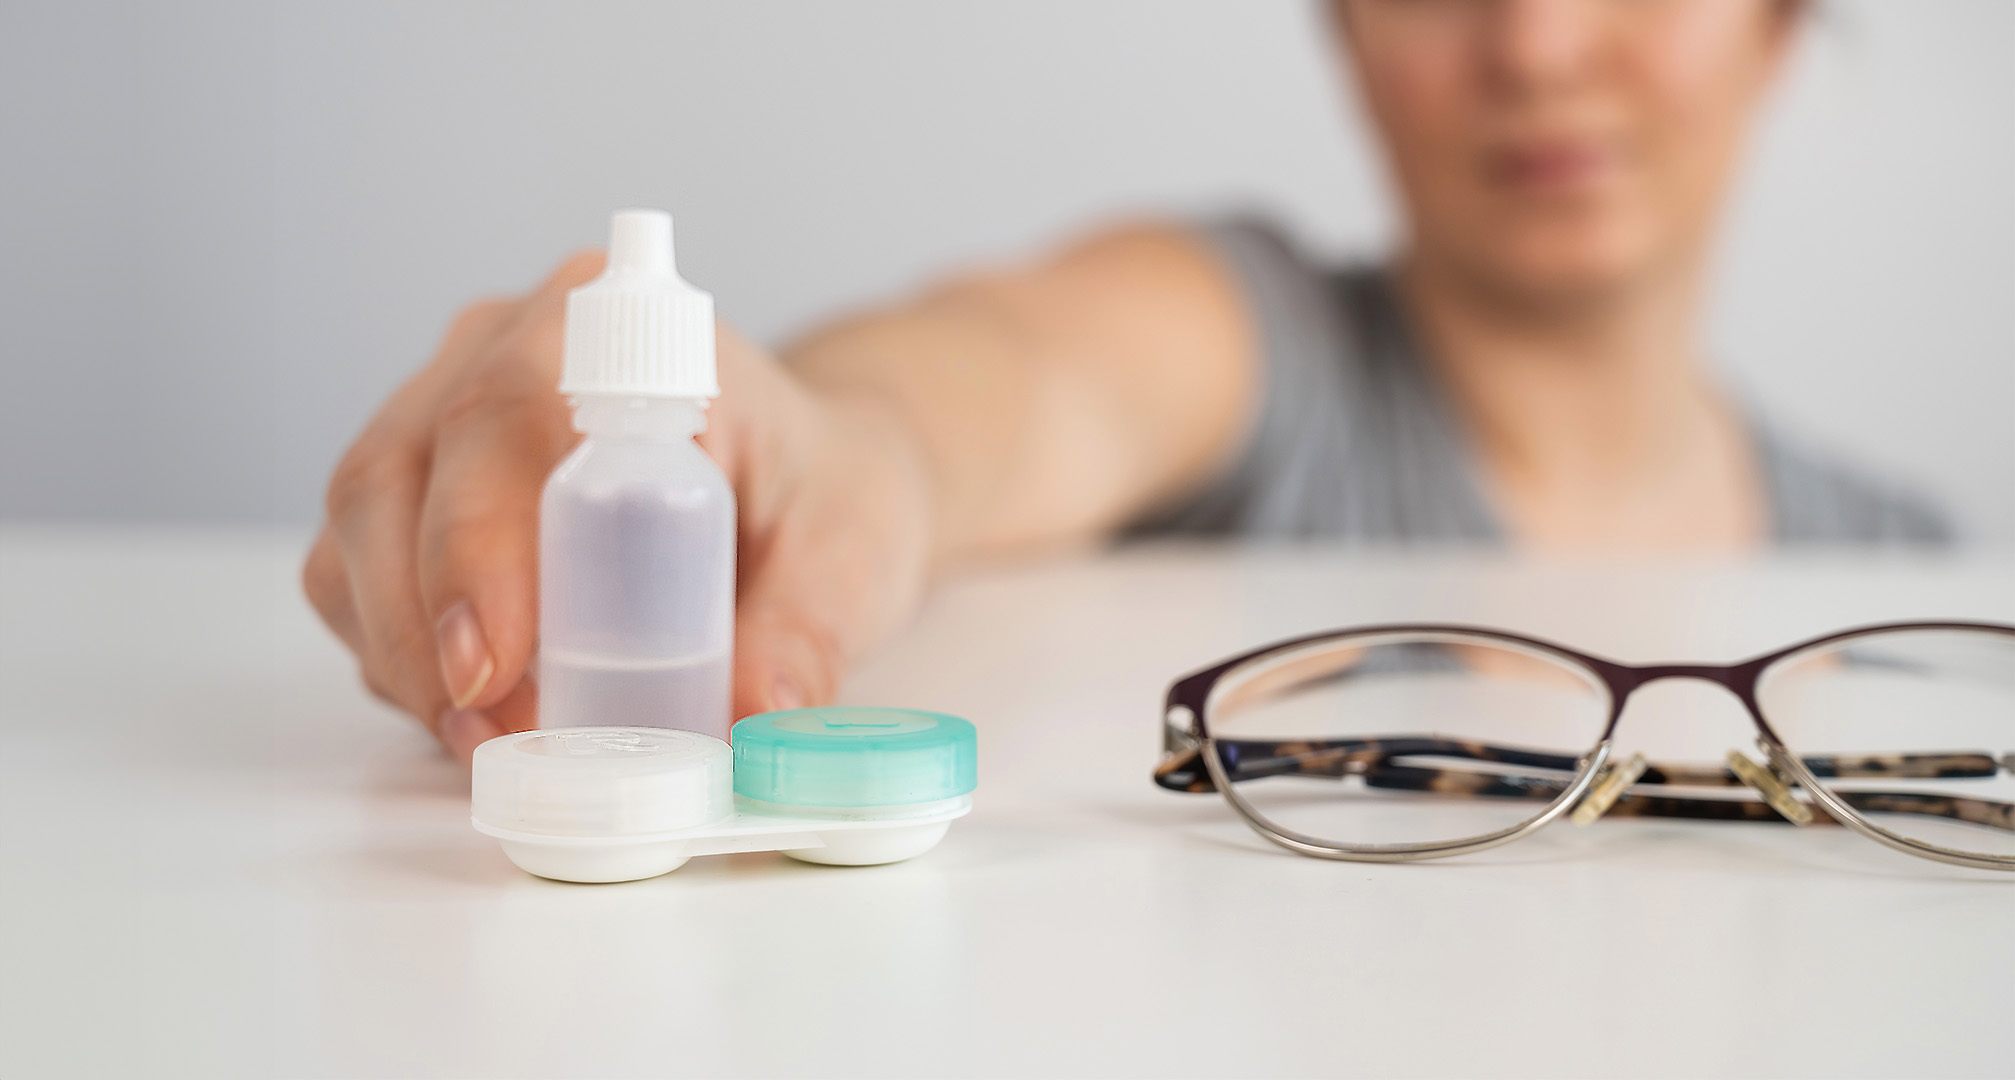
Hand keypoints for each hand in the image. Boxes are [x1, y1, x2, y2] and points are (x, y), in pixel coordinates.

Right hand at [302, 253, 935, 762]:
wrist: (809, 490)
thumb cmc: (825, 497)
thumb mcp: (852, 555)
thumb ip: (808, 633)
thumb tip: (756, 718)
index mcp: (622, 334)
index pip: (504, 414)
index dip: (476, 542)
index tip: (491, 662)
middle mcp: (504, 352)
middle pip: (395, 477)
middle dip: (423, 629)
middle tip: (492, 739)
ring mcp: (444, 419)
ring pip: (358, 535)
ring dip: (402, 657)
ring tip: (494, 746)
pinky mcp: (417, 497)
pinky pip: (358, 580)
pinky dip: (400, 662)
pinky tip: (479, 717)